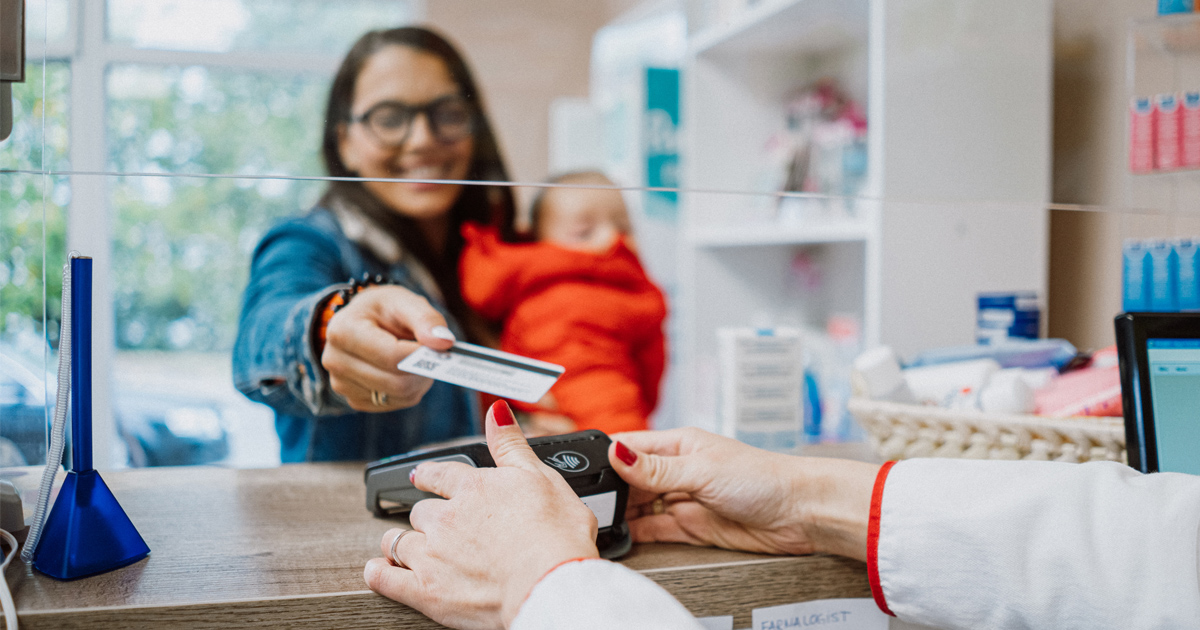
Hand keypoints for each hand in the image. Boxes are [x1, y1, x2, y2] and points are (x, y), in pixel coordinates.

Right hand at [321, 285, 454, 411]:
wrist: (364, 322)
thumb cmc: (384, 310)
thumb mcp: (405, 302)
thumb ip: (426, 319)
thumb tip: (444, 342)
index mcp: (343, 331)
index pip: (391, 356)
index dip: (422, 354)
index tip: (442, 346)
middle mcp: (335, 361)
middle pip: (396, 382)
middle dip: (423, 370)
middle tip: (434, 353)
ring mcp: (342, 384)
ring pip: (399, 396)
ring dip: (419, 380)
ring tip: (418, 358)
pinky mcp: (354, 400)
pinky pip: (395, 404)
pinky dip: (409, 390)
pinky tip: (405, 371)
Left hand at [363, 401, 600, 628]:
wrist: (550, 585)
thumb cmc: (556, 535)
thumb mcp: (542, 477)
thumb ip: (511, 444)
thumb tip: (496, 411)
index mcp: (473, 488)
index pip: (438, 476)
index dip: (428, 477)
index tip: (423, 478)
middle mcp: (446, 519)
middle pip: (419, 512)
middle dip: (425, 518)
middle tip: (434, 525)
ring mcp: (432, 555)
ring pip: (398, 542)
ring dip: (400, 543)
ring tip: (405, 547)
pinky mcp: (426, 591)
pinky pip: (386, 580)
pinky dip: (379, 574)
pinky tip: (378, 571)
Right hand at [609, 428, 878, 560]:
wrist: (800, 513)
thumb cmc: (763, 478)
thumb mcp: (702, 469)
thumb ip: (656, 469)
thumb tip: (616, 453)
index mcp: (679, 443)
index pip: (631, 445)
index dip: (605, 456)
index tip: (580, 468)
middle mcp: (678, 469)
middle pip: (630, 479)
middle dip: (610, 489)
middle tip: (588, 502)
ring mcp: (684, 499)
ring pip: (639, 506)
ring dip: (621, 513)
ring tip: (600, 521)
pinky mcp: (691, 526)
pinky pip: (655, 529)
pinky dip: (636, 534)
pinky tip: (621, 536)